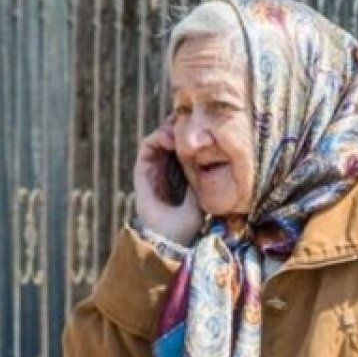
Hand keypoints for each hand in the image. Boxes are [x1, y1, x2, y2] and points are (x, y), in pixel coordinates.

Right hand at [133, 116, 203, 244]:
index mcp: (183, 176)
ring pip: (159, 141)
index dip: (191, 134)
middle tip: (190, 116)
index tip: (203, 123)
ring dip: (168, 129)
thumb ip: (205, 175)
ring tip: (179, 125)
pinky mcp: (142, 173)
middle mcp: (168, 171)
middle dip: (180, 126)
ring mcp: (154, 171)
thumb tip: (215, 150)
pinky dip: (156, 139)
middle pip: (172, 140)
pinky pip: (146, 148)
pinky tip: (168, 137)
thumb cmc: (189, 225)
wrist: (169, 240)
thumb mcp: (203, 195)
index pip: (185, 147)